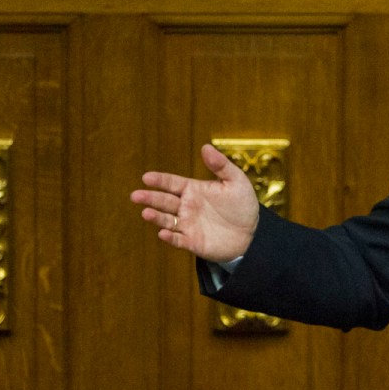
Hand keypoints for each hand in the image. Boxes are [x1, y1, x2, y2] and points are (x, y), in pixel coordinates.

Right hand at [131, 144, 259, 262]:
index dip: (159, 180)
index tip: (146, 178)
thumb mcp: (236, 182)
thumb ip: (221, 165)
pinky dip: (170, 237)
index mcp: (193, 190)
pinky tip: (163, 233)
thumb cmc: (242, 206)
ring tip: (146, 213)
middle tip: (135, 196)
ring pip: (167, 220)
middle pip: (164, 201)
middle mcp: (186, 206)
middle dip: (150, 198)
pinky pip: (178, 240)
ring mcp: (188, 225)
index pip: (172, 183)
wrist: (253, 233)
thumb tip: (206, 147)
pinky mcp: (193, 242)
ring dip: (156, 217)